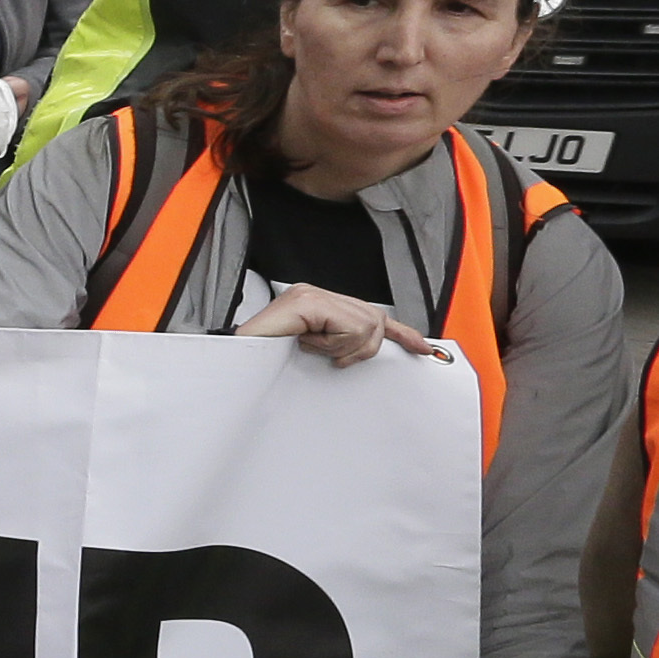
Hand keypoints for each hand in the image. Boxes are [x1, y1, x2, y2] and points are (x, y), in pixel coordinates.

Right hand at [234, 282, 444, 368]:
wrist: (234, 365)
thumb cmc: (268, 363)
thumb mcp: (316, 352)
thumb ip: (341, 344)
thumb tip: (373, 345)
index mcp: (317, 302)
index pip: (371, 314)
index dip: (401, 332)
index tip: (424, 348)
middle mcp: (314, 292)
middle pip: (374, 321)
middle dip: (358, 347)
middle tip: (330, 356)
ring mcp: (309, 295)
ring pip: (365, 326)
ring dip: (340, 347)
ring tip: (310, 348)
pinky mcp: (306, 303)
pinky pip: (348, 328)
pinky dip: (332, 344)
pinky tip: (307, 341)